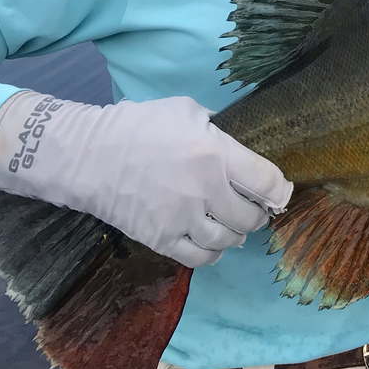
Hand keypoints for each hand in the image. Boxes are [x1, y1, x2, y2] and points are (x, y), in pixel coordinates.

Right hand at [0, 92, 292, 267]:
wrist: (87, 156)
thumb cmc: (139, 126)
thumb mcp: (186, 111)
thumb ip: (218, 128)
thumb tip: (239, 145)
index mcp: (215, 154)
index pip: (267, 182)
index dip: (280, 190)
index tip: (280, 191)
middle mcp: (204, 190)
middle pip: (251, 217)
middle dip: (259, 214)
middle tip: (255, 208)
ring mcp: (182, 218)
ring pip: (228, 240)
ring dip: (237, 234)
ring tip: (234, 224)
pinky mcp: (160, 239)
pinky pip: (200, 257)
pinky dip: (213, 252)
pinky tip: (213, 241)